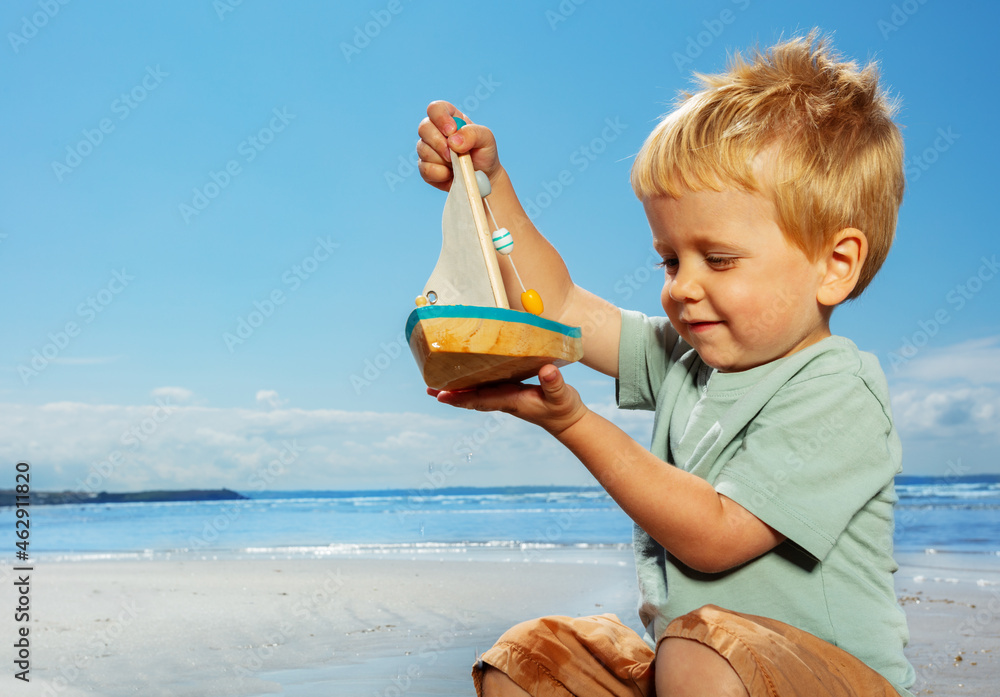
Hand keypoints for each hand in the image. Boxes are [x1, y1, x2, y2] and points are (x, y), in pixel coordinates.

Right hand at [417, 100, 501, 192]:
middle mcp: (435, 131)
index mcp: (450, 118)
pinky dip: (439, 173)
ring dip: (441, 159)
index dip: (440, 118)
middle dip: (439, 143)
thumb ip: (473, 134)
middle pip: (424, 128)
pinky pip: (425, 169)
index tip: (451, 131)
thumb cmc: (484, 153)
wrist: (484, 177)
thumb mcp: (486, 139)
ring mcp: (428, 149)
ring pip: (423, 149)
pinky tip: (450, 174)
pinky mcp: (426, 168)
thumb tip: (453, 140)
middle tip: (453, 154)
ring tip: (456, 164)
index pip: (435, 109)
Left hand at [428, 365, 588, 437]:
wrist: (567, 421)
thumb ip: (554, 384)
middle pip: (471, 398)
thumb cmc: (564, 409)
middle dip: (450, 394)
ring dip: (457, 389)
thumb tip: (547, 371)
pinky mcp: (511, 391)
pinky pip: (485, 387)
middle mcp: (504, 400)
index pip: (480, 399)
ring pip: (476, 392)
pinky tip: (464, 376)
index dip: (460, 397)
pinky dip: (471, 384)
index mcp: (511, 401)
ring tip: (437, 383)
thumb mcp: (562, 396)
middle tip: (428, 389)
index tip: (440, 395)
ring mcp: (506, 397)